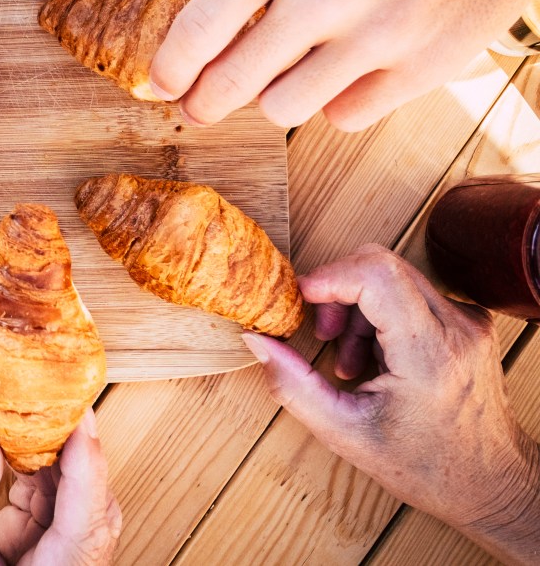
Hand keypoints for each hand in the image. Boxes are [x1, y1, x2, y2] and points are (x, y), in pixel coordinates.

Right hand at [0, 402, 120, 565]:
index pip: (86, 527)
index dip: (88, 466)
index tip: (81, 417)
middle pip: (88, 512)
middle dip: (73, 456)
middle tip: (56, 405)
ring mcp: (48, 562)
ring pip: (69, 503)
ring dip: (51, 458)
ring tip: (29, 418)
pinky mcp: (32, 549)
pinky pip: (46, 503)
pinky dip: (33, 470)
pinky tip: (16, 445)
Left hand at [148, 0, 539, 130]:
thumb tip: (216, 39)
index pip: (198, 30)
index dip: (168, 70)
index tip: (158, 85)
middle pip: (229, 85)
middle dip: (202, 103)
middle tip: (196, 107)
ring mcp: (376, 37)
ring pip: (282, 111)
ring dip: (274, 98)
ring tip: (288, 72)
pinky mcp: (423, 68)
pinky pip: (344, 118)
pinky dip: (336, 102)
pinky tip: (349, 69)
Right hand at [243, 245, 539, 561]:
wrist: (492, 484)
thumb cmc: (428, 467)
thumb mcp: (346, 433)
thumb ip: (293, 385)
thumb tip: (257, 341)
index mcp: (429, 353)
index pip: (376, 274)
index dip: (329, 276)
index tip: (303, 299)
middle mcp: (457, 326)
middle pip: (381, 266)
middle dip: (338, 292)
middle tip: (324, 335)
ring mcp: (468, 320)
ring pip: (393, 277)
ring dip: (358, 307)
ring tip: (350, 359)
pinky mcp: (468, 321)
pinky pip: (410, 293)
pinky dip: (381, 315)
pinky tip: (376, 357)